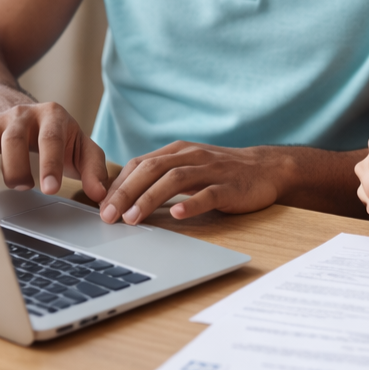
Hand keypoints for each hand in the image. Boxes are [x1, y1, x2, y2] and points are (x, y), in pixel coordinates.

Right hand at [0, 101, 108, 203]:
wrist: (31, 117)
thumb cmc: (60, 137)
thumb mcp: (82, 148)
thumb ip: (94, 169)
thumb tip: (100, 194)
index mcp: (52, 115)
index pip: (50, 138)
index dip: (50, 164)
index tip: (50, 189)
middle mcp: (22, 114)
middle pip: (14, 138)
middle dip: (17, 166)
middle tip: (25, 187)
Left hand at [98, 142, 288, 224]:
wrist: (267, 168)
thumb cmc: (222, 172)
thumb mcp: (189, 167)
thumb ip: (161, 176)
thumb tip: (124, 195)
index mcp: (178, 151)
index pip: (140, 164)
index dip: (118, 184)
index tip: (101, 206)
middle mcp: (192, 156)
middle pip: (151, 170)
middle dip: (126, 192)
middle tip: (107, 216)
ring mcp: (211, 170)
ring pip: (174, 180)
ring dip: (149, 199)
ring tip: (132, 218)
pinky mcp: (229, 186)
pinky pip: (207, 194)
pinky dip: (190, 204)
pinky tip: (176, 214)